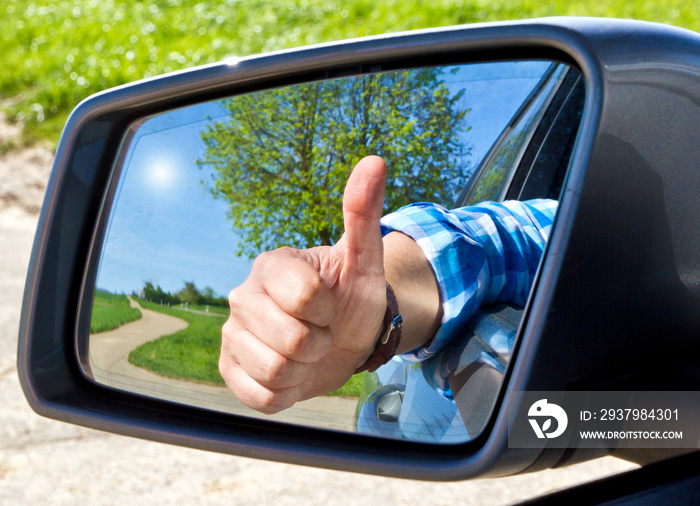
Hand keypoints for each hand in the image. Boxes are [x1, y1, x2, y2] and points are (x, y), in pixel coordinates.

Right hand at [220, 156, 387, 413]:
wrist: (342, 340)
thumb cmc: (351, 298)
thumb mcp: (364, 259)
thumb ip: (362, 212)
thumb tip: (374, 161)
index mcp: (271, 266)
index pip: (306, 298)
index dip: (330, 310)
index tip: (331, 305)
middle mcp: (242, 297)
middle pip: (292, 340)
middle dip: (321, 343)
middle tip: (321, 332)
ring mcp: (232, 335)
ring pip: (276, 371)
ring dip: (305, 369)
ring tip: (307, 353)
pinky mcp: (229, 371)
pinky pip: (260, 396)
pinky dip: (286, 392)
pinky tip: (291, 373)